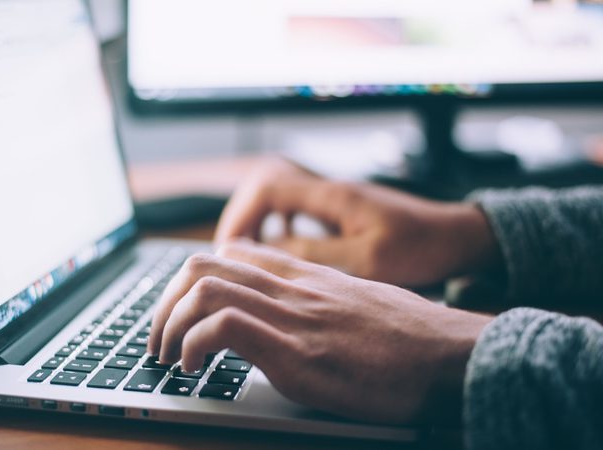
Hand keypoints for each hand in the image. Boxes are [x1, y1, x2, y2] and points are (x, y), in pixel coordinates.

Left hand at [148, 240, 492, 424]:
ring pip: (204, 288)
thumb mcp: (359, 304)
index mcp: (306, 276)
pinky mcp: (298, 353)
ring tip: (167, 356)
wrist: (454, 356)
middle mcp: (293, 288)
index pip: (232, 253)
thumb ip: (319, 301)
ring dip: (168, 324)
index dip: (192, 279)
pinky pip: (224, 327)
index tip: (183, 312)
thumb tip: (293, 317)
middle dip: (165, 302)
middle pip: (203, 264)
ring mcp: (293, 316)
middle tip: (159, 338)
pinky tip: (194, 368)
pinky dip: (193, 345)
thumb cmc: (412, 338)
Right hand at [215, 158, 500, 286]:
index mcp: (332, 196)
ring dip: (258, 222)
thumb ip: (315, 254)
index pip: (267, 187)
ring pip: (278, 198)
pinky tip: (282, 250)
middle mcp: (328, 190)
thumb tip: (267, 253)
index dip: (241, 215)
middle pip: (265, 187)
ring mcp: (334, 199)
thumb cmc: (421, 247)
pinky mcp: (341, 211)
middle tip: (231, 255)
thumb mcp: (368, 260)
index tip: (230, 249)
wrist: (457, 237)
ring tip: (248, 255)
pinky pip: (296, 210)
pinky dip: (279, 227)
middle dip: (242, 218)